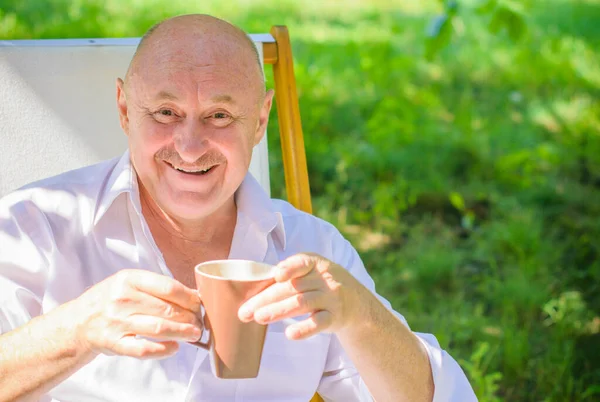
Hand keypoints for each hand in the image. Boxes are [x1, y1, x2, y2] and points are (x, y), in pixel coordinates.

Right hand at [68, 269, 201, 358]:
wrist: (78, 322)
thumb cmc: (110, 300)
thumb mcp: (129, 283)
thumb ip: (157, 287)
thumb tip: (193, 295)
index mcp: (129, 279)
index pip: (169, 287)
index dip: (189, 297)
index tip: (199, 303)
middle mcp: (123, 299)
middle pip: (167, 309)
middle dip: (190, 316)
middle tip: (200, 322)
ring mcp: (117, 322)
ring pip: (159, 328)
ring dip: (182, 332)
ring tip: (194, 334)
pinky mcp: (114, 343)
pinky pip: (143, 349)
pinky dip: (163, 350)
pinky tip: (174, 347)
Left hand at [238, 253, 363, 339]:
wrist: (356, 302)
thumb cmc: (321, 284)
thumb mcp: (311, 272)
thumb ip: (288, 275)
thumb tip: (253, 287)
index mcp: (315, 264)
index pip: (302, 263)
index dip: (289, 268)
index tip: (276, 275)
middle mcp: (325, 279)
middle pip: (293, 288)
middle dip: (267, 299)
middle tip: (246, 311)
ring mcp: (331, 298)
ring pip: (303, 304)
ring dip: (279, 311)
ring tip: (259, 318)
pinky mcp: (335, 317)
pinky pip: (319, 323)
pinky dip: (305, 329)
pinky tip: (290, 334)